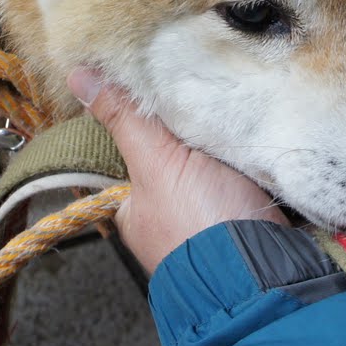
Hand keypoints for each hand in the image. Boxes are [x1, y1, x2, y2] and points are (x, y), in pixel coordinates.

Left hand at [69, 68, 287, 274]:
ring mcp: (212, 214)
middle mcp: (168, 216)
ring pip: (211, 161)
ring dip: (222, 137)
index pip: (127, 150)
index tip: (151, 79)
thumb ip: (123, 120)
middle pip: (173, 153)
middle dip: (188, 125)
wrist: (267, 270)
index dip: (138, 115)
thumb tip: (79, 76)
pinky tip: (253, 127)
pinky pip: (245, 170)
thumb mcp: (156, 163)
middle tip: (199, 82)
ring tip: (229, 96)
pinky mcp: (251, 209)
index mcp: (134, 209)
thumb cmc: (200, 225)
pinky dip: (249, 151)